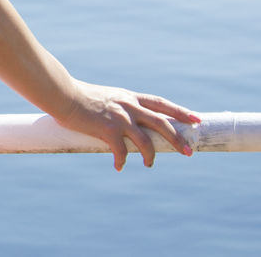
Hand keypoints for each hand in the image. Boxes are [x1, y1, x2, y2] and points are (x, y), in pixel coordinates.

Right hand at [54, 79, 201, 170]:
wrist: (63, 94)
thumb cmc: (78, 95)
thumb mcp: (105, 97)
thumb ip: (117, 107)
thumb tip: (121, 121)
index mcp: (129, 97)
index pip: (161, 103)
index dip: (180, 111)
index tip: (196, 119)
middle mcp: (129, 106)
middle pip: (163, 123)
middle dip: (178, 139)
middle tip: (190, 151)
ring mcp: (120, 118)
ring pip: (146, 141)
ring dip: (151, 156)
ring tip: (149, 165)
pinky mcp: (108, 129)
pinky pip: (121, 151)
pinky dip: (121, 161)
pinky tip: (118, 167)